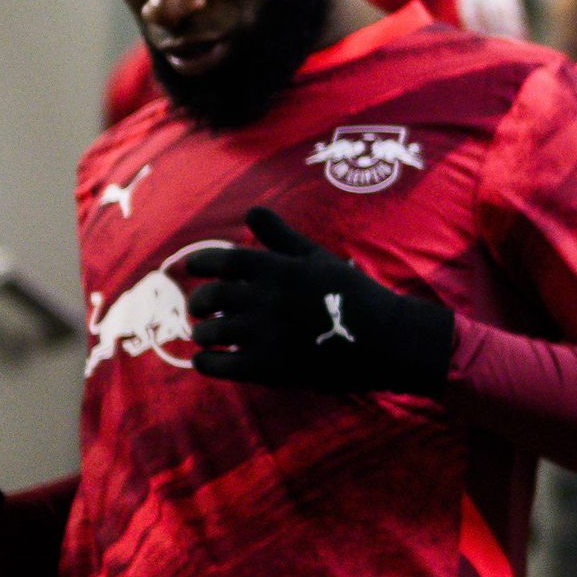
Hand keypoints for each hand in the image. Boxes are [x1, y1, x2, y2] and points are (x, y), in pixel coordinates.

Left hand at [183, 207, 455, 394]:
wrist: (384, 339)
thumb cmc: (351, 294)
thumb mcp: (317, 258)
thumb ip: (281, 236)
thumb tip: (252, 210)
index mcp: (278, 269)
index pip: (223, 260)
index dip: (200, 263)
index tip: (192, 268)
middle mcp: (266, 299)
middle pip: (211, 296)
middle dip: (197, 302)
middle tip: (198, 307)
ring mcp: (266, 334)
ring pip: (210, 332)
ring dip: (201, 332)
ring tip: (205, 334)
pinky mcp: (268, 367)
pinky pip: (220, 365)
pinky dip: (206, 363)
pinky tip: (206, 360)